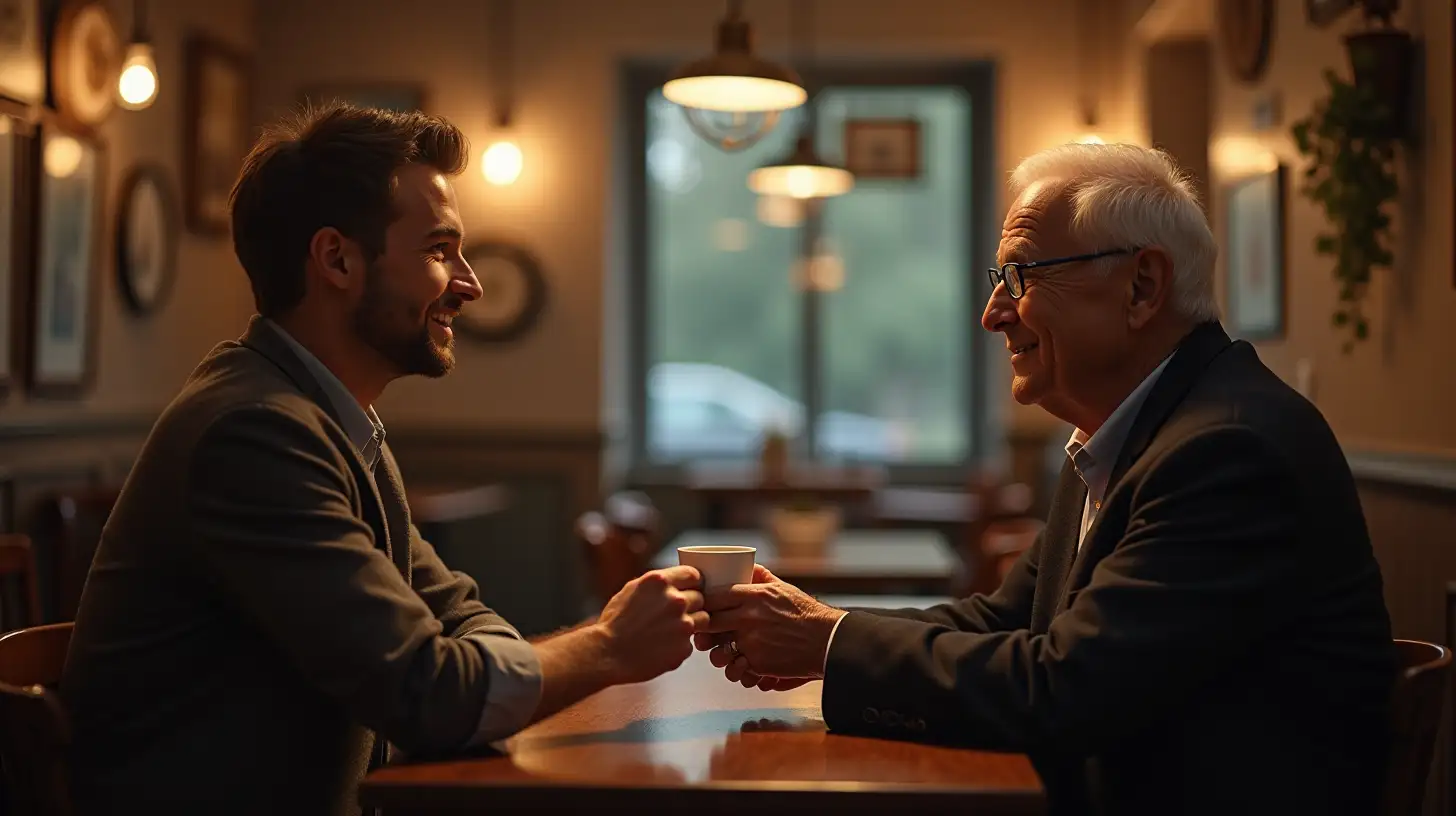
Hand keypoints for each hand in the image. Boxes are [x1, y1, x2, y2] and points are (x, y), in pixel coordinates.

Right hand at [597, 565, 706, 683]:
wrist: (607, 654)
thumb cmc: (615, 622)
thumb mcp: (631, 590)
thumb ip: (657, 585)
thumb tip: (675, 581)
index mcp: (660, 582)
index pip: (693, 574)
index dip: (692, 583)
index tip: (689, 589)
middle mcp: (675, 600)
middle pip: (700, 598)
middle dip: (691, 605)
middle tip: (673, 616)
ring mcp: (683, 624)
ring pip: (703, 619)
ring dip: (691, 624)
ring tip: (669, 631)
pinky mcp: (684, 647)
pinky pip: (691, 642)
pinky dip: (680, 644)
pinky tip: (662, 647)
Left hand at [698, 565, 844, 685]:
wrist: (826, 640)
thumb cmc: (805, 612)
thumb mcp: (783, 588)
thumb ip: (762, 576)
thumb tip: (747, 565)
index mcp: (752, 596)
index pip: (712, 597)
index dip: (701, 603)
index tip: (700, 607)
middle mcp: (748, 618)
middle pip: (708, 624)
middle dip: (702, 629)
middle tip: (704, 632)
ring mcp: (751, 642)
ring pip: (715, 651)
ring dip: (715, 653)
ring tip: (721, 651)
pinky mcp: (757, 663)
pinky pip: (735, 668)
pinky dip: (735, 668)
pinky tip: (741, 663)